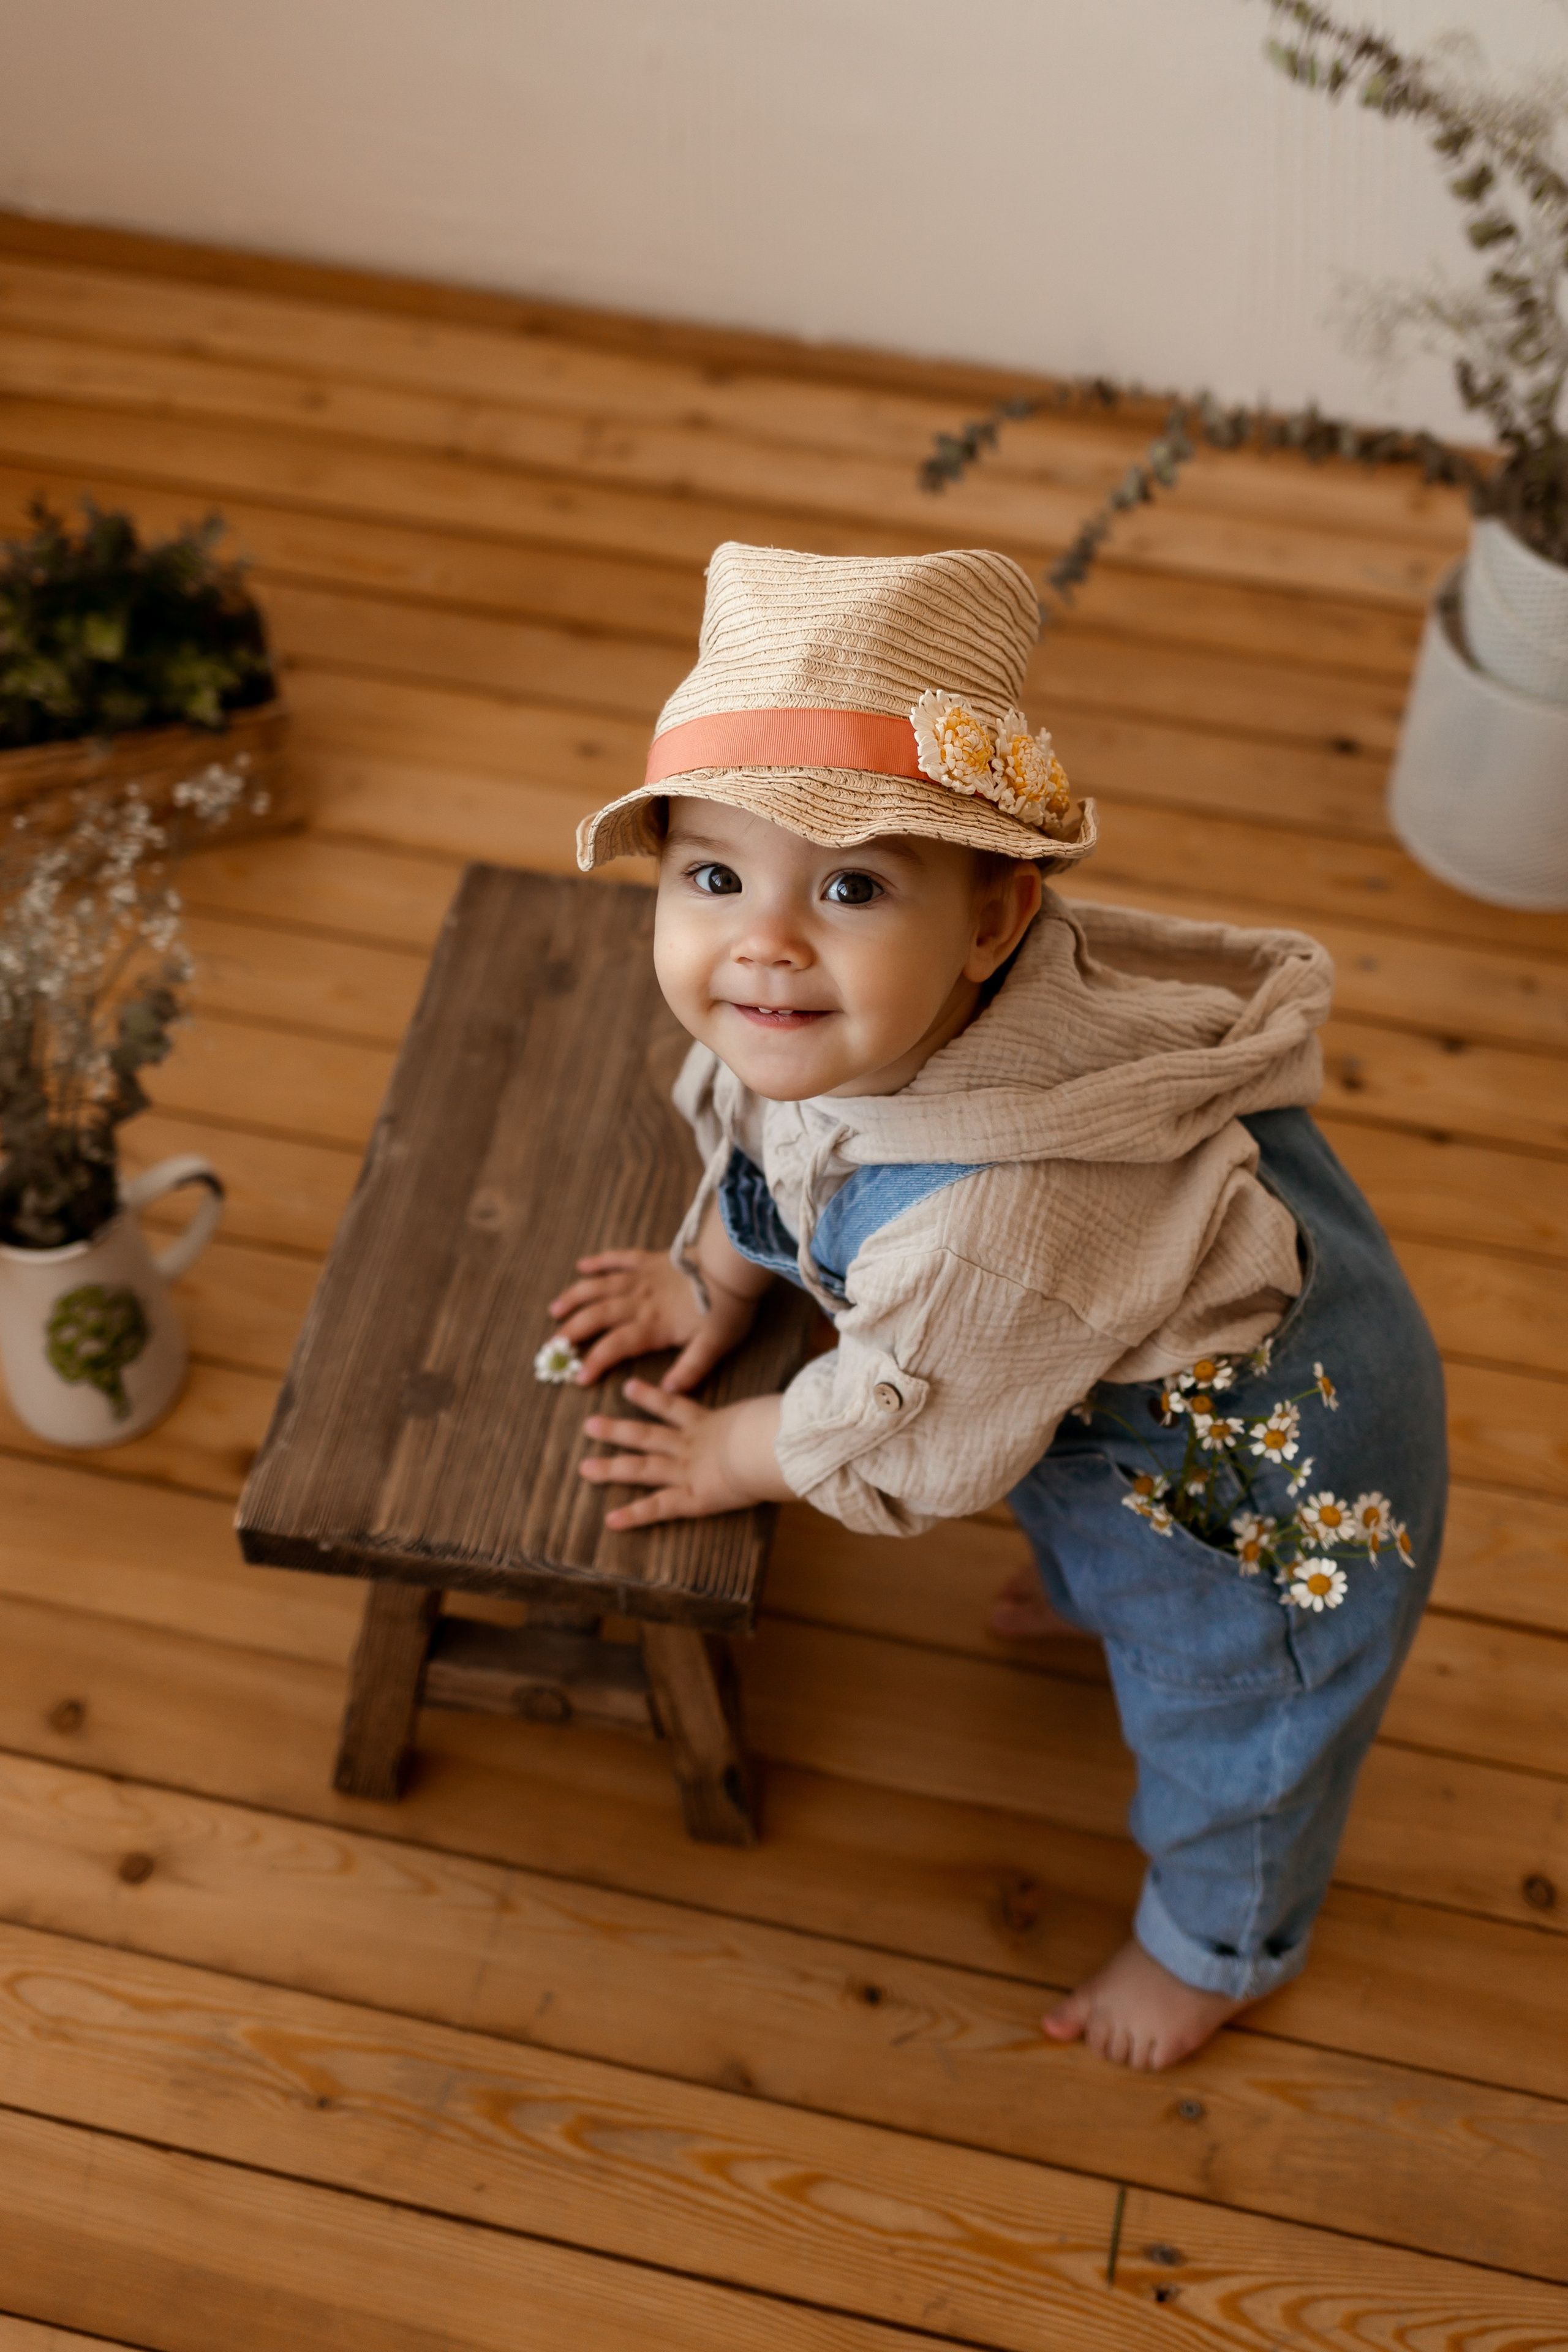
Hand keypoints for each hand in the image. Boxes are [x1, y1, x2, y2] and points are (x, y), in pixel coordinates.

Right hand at [549, 1248, 758, 1389]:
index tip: (579, 1378)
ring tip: (555, 1310)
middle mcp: (640, 1301)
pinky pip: (619, 1257)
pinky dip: (599, 1261)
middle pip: (598, 1316)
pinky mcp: (651, 1259)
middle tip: (552, 1346)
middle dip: (572, 1332)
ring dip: (575, 1297)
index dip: (595, 1362)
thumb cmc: (728, 1307)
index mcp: (653, 1325)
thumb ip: (690, 1370)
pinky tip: (582, 1265)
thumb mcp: (715, 1346)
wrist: (733, 1264)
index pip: (615, 1346)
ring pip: (600, 1287)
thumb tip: (667, 1391)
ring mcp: (643, 1277)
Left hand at [580, 1381, 789, 1527]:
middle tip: (589, 1425)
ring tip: (584, 1468)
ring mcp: (689, 1470)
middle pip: (647, 1435)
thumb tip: (798, 1401)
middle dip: (618, 1430)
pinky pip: (658, 1507)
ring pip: (642, 1467)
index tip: (628, 1387)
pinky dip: (634, 1514)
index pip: (675, 1407)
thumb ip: (777, 1409)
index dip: (650, 1397)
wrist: (776, 1446)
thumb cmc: (785, 1427)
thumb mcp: (778, 1410)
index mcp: (713, 1423)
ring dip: (612, 1467)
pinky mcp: (694, 1496)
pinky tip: (610, 1520)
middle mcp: (693, 1445)